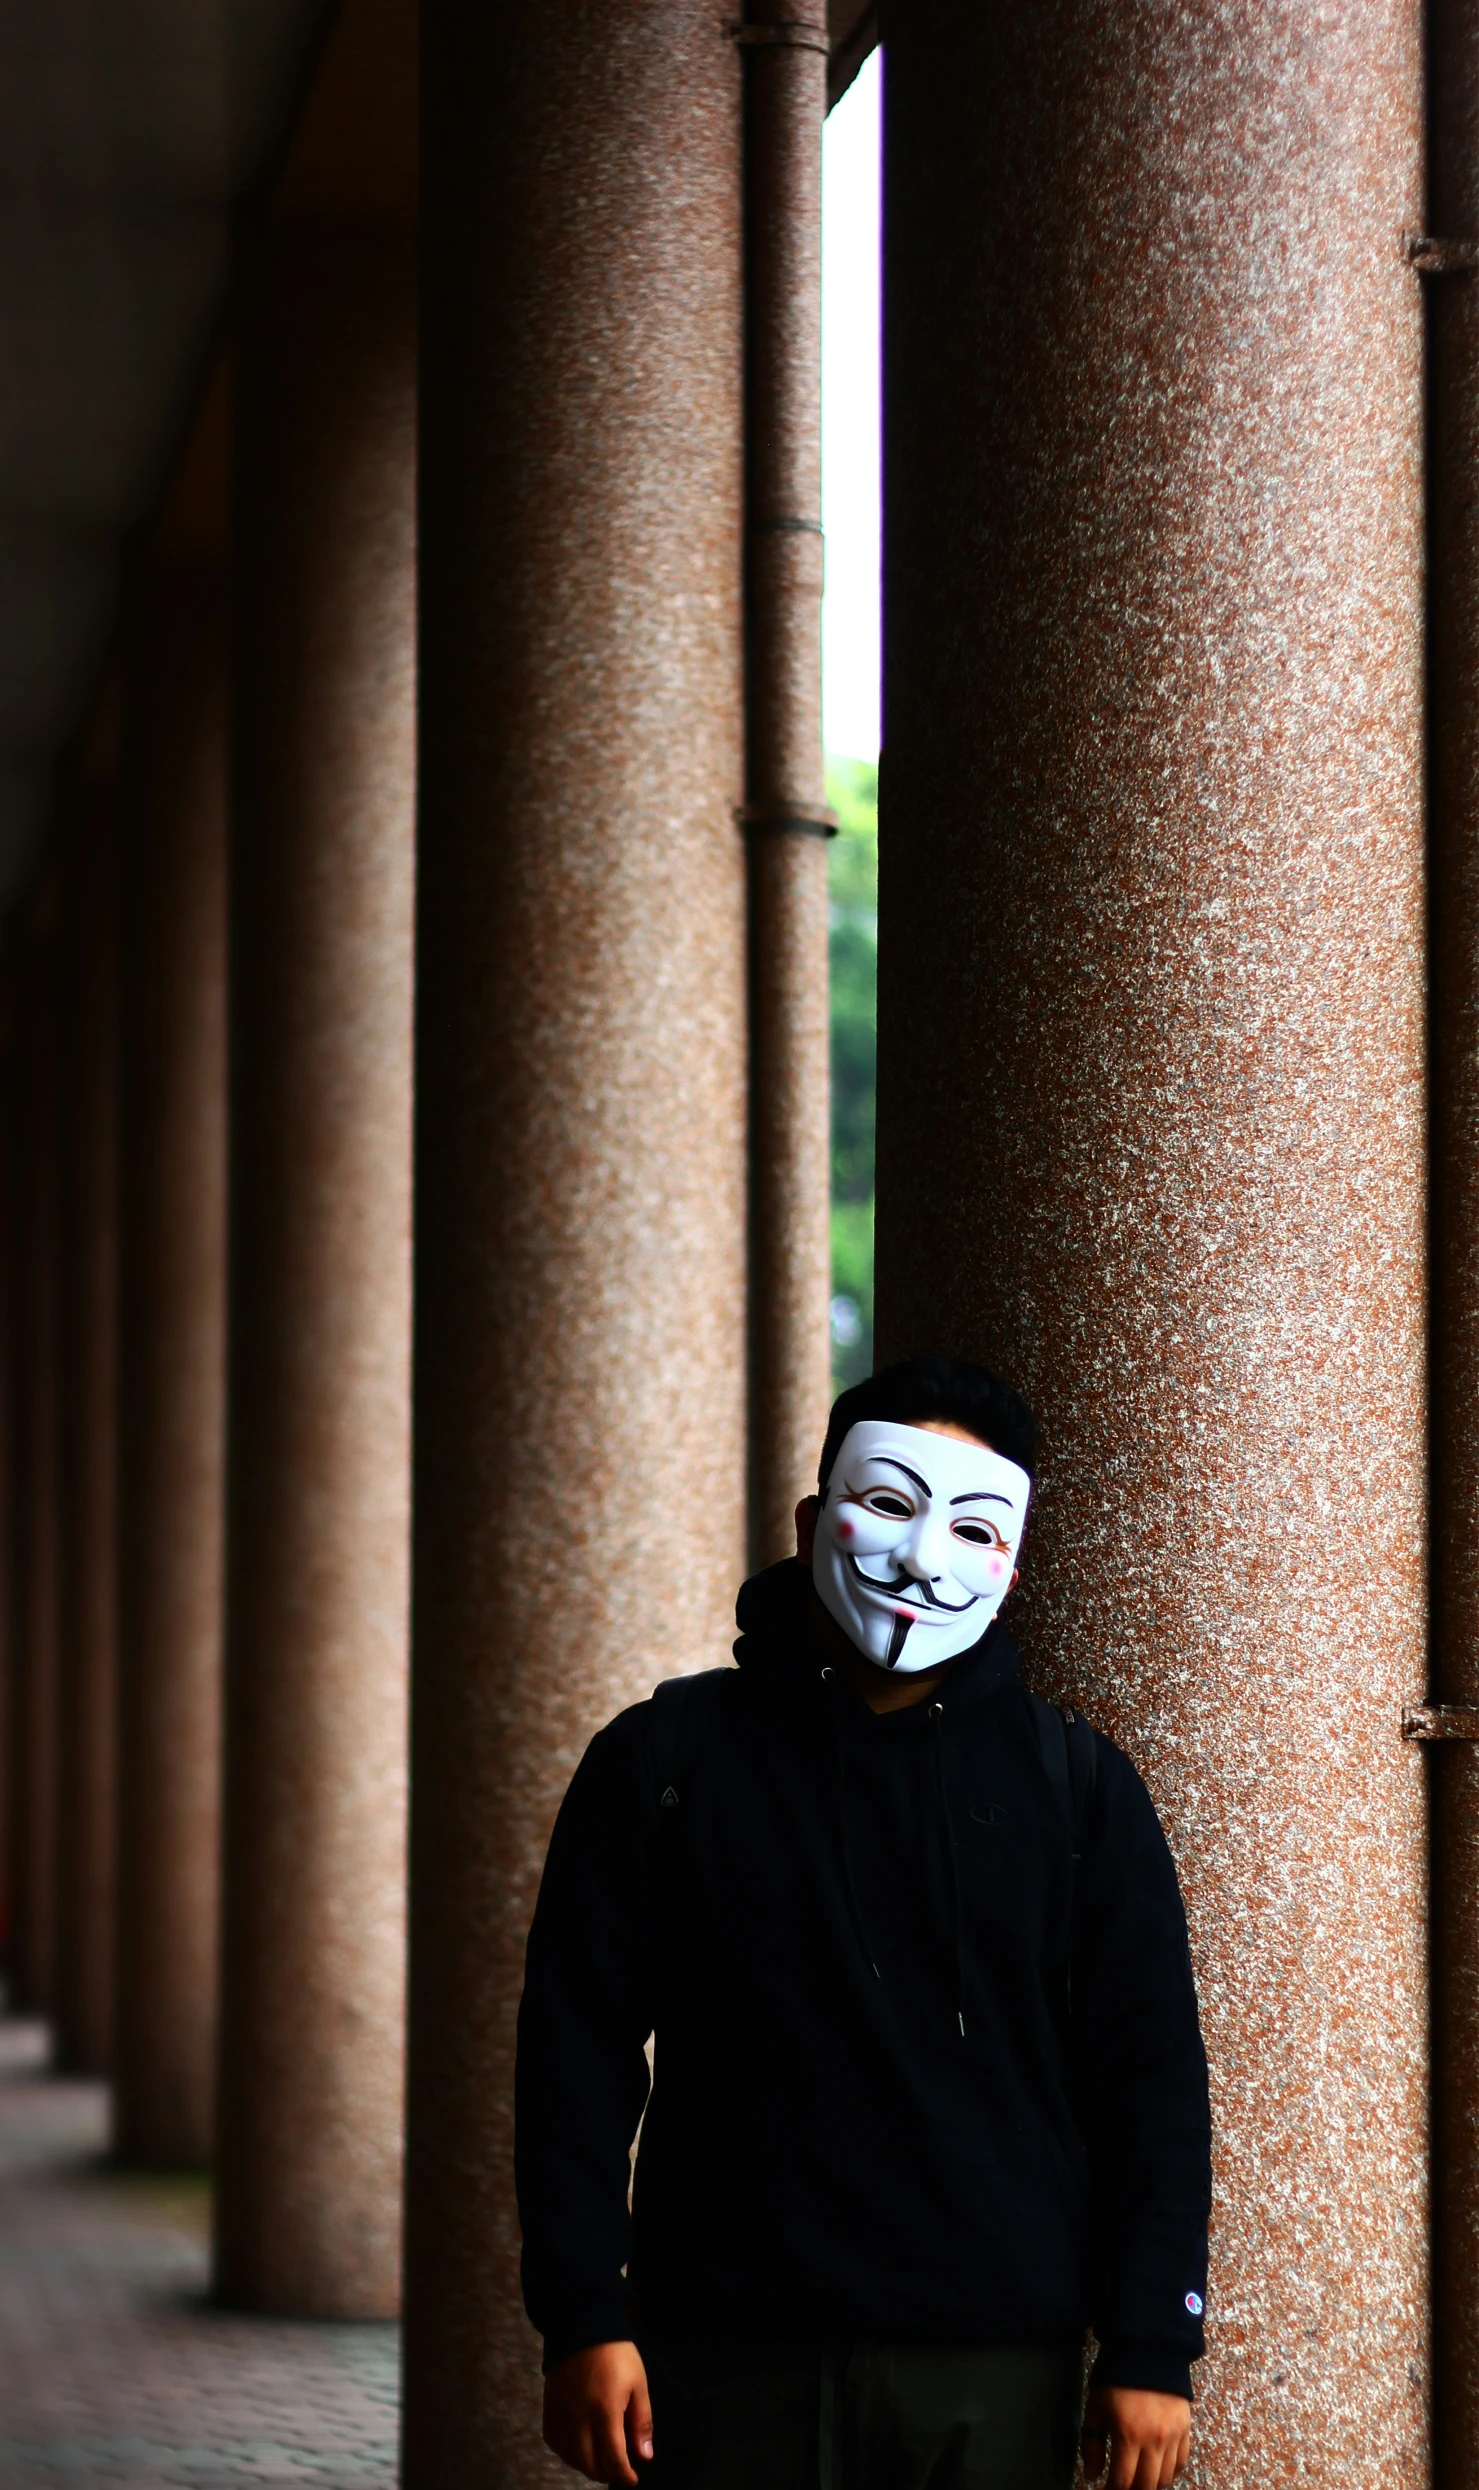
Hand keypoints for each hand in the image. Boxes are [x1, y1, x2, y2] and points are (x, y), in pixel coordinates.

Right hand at [542, 2340, 652, 2484]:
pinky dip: (566, 2452)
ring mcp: (561, 2414)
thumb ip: (641, 2423)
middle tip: (617, 2466)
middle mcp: (579, 2420)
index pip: (613, 2460)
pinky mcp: (549, 2408)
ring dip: (586, 2465)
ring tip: (600, 2458)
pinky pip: (554, 2442)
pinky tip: (578, 2446)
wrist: (582, 2324)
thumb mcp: (638, 2384)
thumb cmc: (616, 2354)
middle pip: (589, 2464)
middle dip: (606, 2472)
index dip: (624, 2476)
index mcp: (605, 2413)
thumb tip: (644, 2456)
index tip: (632, 2479)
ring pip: (570, 2457)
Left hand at [1082, 2386, 1191, 2489]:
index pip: (1122, 2481)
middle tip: (1121, 2485)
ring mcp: (1173, 2436)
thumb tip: (1092, 2475)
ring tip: (1138, 2478)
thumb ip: (1092, 2444)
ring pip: (1166, 2478)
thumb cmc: (1115, 2378)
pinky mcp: (1186, 2429)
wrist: (1146, 2348)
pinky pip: (1181, 2462)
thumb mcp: (1095, 2407)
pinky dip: (1170, 2471)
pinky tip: (1157, 2467)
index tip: (1104, 2488)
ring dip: (1150, 2483)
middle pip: (1146, 2485)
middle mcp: (1155, 2441)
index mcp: (1128, 2435)